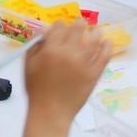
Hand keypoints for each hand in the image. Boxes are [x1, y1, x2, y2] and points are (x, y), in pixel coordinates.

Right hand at [22, 21, 111, 136]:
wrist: (51, 112)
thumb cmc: (36, 88)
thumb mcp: (28, 63)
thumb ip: (36, 44)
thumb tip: (46, 30)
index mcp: (51, 49)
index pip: (59, 26)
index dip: (60, 25)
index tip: (61, 28)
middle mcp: (69, 53)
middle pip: (78, 29)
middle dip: (79, 25)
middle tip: (81, 24)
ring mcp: (84, 63)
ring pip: (94, 41)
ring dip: (96, 33)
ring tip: (97, 31)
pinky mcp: (94, 74)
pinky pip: (104, 57)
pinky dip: (107, 48)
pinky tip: (107, 43)